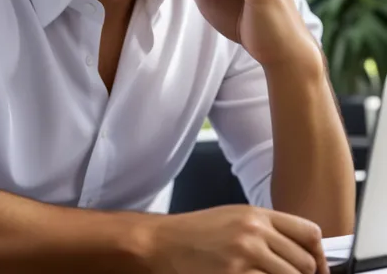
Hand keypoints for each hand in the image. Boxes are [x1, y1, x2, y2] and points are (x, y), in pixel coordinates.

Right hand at [145, 205, 328, 273]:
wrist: (162, 243)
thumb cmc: (195, 233)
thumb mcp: (234, 218)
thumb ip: (266, 230)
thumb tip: (298, 251)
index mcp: (257, 214)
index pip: (309, 233)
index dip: (320, 257)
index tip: (319, 271)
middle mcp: (255, 231)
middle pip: (305, 262)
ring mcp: (245, 254)